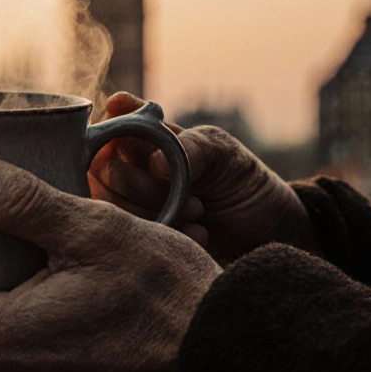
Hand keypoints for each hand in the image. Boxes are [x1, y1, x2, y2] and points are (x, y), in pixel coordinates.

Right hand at [89, 93, 316, 264]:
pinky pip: (129, 239)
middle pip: (101, 172)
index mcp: (147, 141)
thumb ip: (192, 147)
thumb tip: (153, 163)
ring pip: (110, 208)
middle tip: (192, 194)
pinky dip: (167, 238)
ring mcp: (131, 209)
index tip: (150, 150)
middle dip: (143, 186)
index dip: (117, 134)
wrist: (269, 238)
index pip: (108, 127)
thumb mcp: (226, 155)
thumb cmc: (245, 186)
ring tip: (199, 213)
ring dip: (157, 213)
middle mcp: (131, 171)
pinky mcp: (138, 243)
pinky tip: (198, 236)